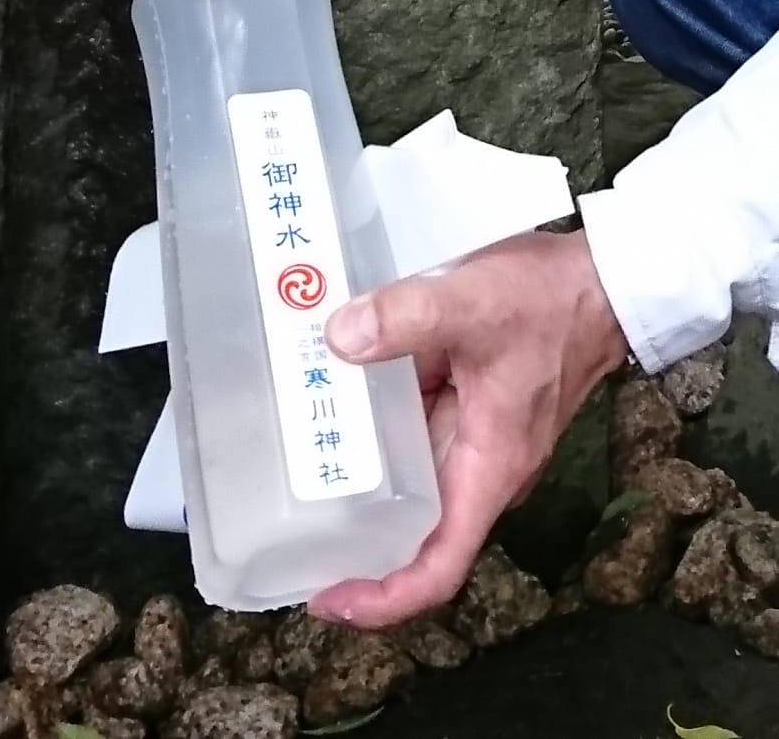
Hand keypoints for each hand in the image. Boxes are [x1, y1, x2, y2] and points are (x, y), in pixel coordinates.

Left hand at [309, 230, 628, 629]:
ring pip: (408, 482)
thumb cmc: (548, 302)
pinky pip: (410, 433)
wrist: (597, 281)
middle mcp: (480, 465)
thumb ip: (403, 317)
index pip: (441, 564)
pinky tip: (324, 406)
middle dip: (355, 550)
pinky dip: (369, 433)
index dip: (386, 596)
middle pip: (415, 534)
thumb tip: (337, 340)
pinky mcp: (463, 404)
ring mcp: (472, 437)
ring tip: (286, 483)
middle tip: (286, 544)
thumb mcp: (471, 302)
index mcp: (489, 468)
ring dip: (356, 488)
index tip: (329, 601)